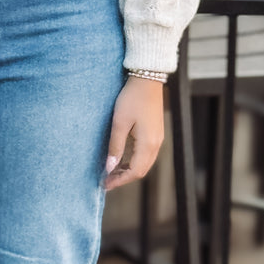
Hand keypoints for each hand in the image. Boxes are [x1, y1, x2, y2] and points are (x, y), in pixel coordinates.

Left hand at [104, 75, 164, 189]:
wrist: (147, 80)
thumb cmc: (132, 98)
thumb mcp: (119, 122)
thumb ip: (115, 146)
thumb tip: (110, 167)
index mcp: (148, 143)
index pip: (135, 171)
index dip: (120, 180)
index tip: (106, 184)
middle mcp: (156, 144)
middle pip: (141, 170)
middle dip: (124, 177)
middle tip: (107, 180)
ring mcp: (158, 138)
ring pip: (145, 163)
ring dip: (129, 170)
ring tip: (112, 171)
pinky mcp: (156, 133)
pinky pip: (146, 154)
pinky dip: (134, 160)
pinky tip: (123, 158)